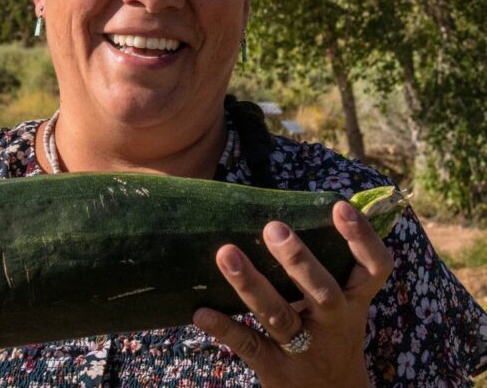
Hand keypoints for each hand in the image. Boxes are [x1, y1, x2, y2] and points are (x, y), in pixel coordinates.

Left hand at [193, 200, 392, 387]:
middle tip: (273, 227)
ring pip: (278, 316)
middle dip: (299, 260)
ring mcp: (305, 348)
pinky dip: (224, 327)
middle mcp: (334, 323)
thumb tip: (292, 209)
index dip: (362, 238)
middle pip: (322, 291)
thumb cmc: (330, 335)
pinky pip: (248, 345)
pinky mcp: (276, 368)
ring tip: (226, 253)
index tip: (340, 206)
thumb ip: (325, 265)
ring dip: (251, 284)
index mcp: (354, 301)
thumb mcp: (343, 305)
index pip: (373, 268)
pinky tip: (201, 312)